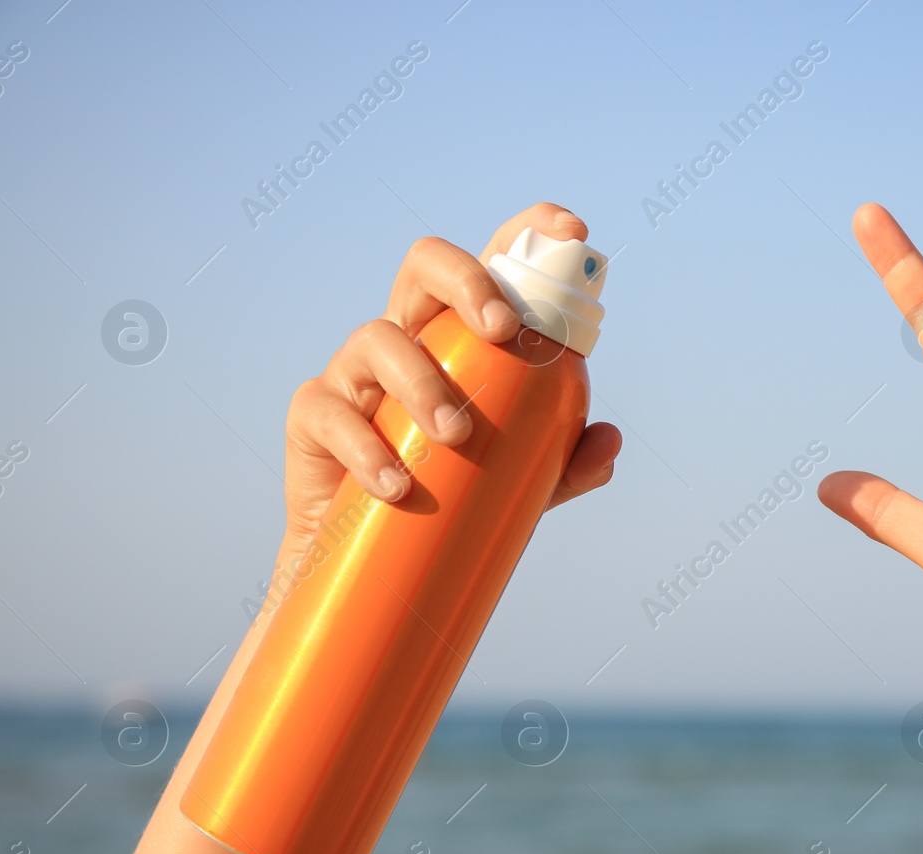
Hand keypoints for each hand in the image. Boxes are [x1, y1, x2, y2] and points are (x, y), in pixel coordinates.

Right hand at [279, 203, 622, 558]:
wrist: (376, 555)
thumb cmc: (455, 495)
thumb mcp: (524, 484)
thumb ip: (566, 463)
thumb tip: (607, 442)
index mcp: (461, 335)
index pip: (493, 262)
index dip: (529, 230)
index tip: (572, 232)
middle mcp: (408, 335)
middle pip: (427, 266)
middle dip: (468, 282)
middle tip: (503, 331)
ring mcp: (355, 370)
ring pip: (380, 339)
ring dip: (423, 383)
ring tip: (457, 437)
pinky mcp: (315, 416)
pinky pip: (332, 413)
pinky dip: (366, 449)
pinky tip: (397, 484)